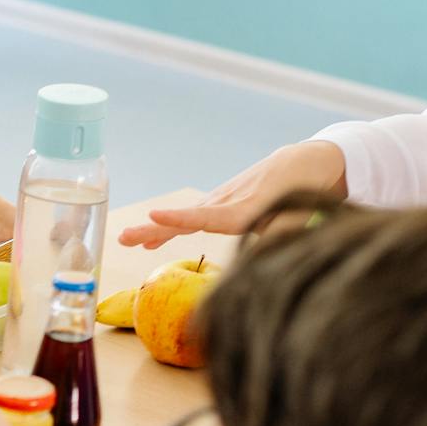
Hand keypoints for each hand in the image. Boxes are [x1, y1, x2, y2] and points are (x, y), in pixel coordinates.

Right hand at [114, 142, 345, 248]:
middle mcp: (226, 204)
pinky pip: (190, 219)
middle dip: (154, 228)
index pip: (208, 217)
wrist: (300, 163)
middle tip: (124, 237)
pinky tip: (149, 243)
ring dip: (153, 231)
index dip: (180, 220)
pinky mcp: (218, 204)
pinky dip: (169, 229)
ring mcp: (220, 202)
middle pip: (186, 219)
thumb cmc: (302, 193)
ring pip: (183, 219)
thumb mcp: (296, 217)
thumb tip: (255, 263)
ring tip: (125, 240)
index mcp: (244, 209)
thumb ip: (275, 238)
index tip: (154, 216)